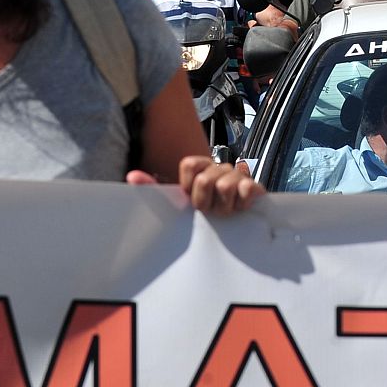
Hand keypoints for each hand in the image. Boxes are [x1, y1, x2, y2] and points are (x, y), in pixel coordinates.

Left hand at [128, 156, 263, 213]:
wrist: (237, 222)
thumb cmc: (204, 208)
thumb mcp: (178, 199)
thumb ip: (155, 188)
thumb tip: (131, 176)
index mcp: (200, 167)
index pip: (189, 164)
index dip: (189, 186)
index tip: (192, 199)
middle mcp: (219, 167)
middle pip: (205, 180)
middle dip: (205, 202)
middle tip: (209, 210)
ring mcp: (238, 176)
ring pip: (225, 187)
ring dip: (223, 207)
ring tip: (225, 211)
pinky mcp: (255, 187)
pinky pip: (247, 190)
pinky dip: (241, 203)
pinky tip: (240, 207)